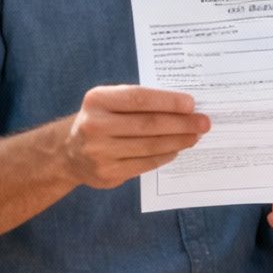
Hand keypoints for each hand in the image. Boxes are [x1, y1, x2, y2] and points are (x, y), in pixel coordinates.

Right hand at [59, 85, 210, 189]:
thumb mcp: (109, 102)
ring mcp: (100, 152)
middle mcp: (95, 125)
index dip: (168, 101)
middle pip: (148, 124)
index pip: (139, 98)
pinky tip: (176, 149)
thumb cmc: (100, 120)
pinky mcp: (108, 173)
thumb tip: (182, 107)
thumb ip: (138, 102)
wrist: (69, 152)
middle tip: (203, 123)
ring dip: (178, 141)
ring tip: (194, 136)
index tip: (191, 104)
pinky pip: (145, 164)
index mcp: (97, 100)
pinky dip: (165, 156)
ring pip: (149, 146)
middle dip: (181, 123)